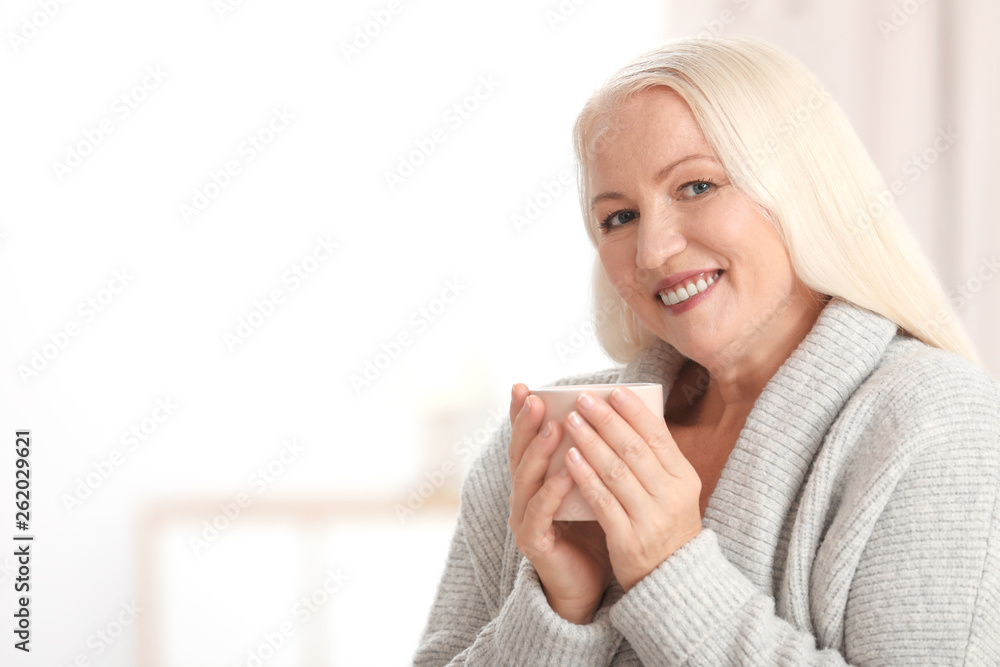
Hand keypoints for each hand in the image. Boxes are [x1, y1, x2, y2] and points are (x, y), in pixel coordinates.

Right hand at [507, 383, 612, 623]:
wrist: (588, 584)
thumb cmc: (593, 530)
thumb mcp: (593, 486)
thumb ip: (591, 457)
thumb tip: (612, 415)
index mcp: (536, 479)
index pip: (525, 440)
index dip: (521, 414)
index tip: (525, 386)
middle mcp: (523, 495)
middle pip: (519, 454)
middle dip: (526, 425)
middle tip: (536, 400)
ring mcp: (524, 518)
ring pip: (526, 480)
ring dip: (539, 453)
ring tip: (554, 428)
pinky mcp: (534, 542)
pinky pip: (541, 513)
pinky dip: (552, 491)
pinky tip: (567, 472)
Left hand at [562, 386, 701, 591]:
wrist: (672, 582)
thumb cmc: (665, 527)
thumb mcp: (673, 492)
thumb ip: (655, 460)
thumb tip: (630, 417)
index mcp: (685, 479)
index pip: (658, 437)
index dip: (635, 412)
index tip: (613, 391)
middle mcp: (672, 496)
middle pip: (634, 449)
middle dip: (606, 420)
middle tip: (583, 398)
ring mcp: (651, 519)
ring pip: (616, 471)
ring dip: (590, 442)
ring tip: (570, 421)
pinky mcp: (629, 539)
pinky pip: (602, 501)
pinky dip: (585, 477)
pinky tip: (569, 458)